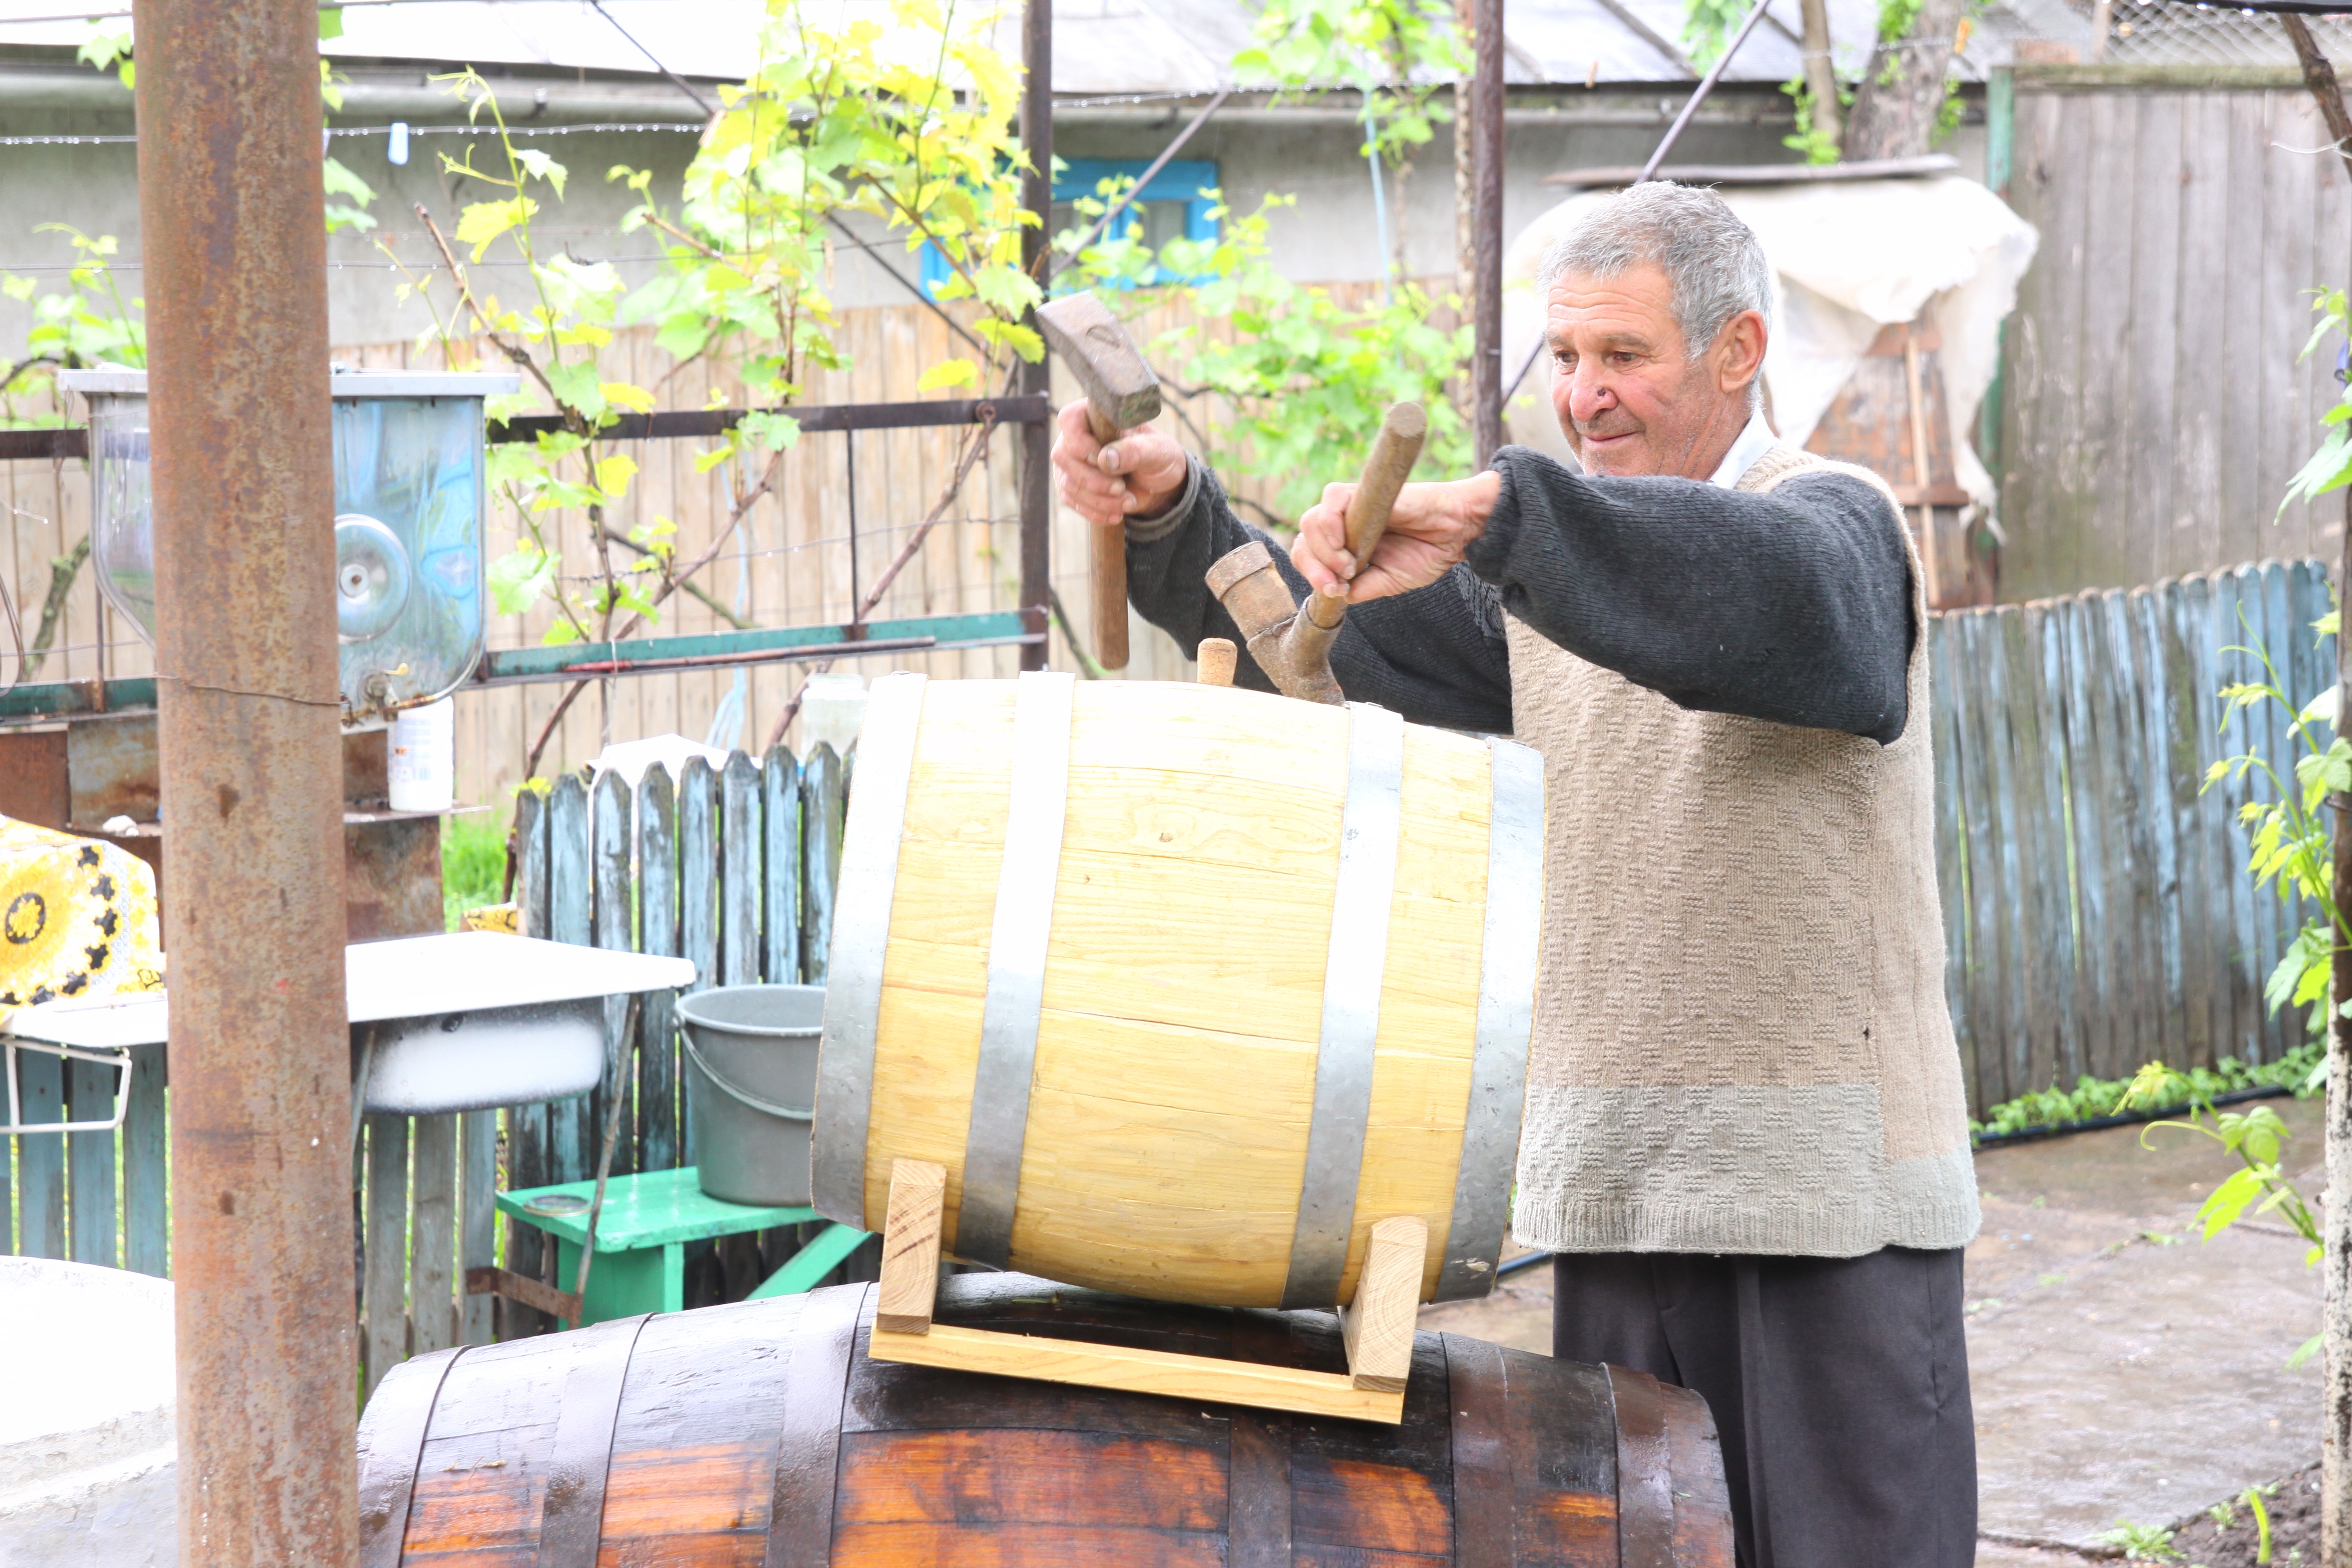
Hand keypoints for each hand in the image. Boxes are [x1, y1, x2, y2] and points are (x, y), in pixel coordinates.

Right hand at [1051, 400, 1187, 526]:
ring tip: (1128, 503)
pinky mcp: (1072, 486)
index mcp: (1095, 415)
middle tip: (1122, 489)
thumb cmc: (1158, 456)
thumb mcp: (1157, 451)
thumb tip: (1106, 458)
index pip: (1069, 418)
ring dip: (1098, 499)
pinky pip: (1072, 501)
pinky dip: (1095, 511)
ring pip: (1068, 483)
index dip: (1081, 443)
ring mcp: (1070, 463)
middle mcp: (1076, 436)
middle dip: (1093, 479)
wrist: (1157, 483)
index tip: (1104, 461)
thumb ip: (1135, 450)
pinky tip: (1117, 514)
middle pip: (1062, 456)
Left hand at [1290, 472, 1501, 601]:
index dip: (1312, 574)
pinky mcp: (1365, 490)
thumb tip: (1334, 594)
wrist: (1457, 533)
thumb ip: (1360, 589)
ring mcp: (1352, 506)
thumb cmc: (1427, 553)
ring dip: (1324, 551)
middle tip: (1337, 584)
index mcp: (1346, 543)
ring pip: (1311, 522)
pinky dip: (1329, 522)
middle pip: (1303, 540)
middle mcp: (1344, 523)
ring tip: (1350, 565)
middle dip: (1312, 567)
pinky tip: (1343, 542)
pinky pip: (1331, 499)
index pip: (1309, 554)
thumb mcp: (1388, 582)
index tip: (1333, 591)